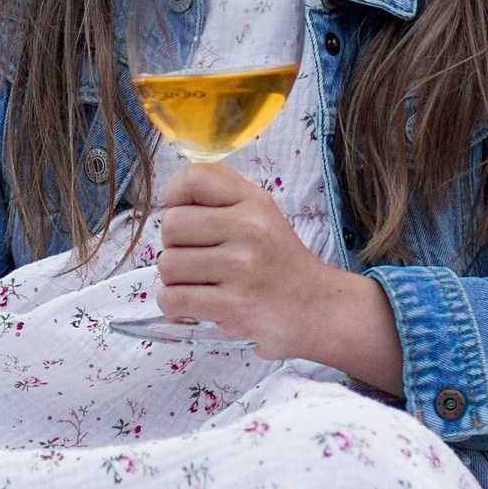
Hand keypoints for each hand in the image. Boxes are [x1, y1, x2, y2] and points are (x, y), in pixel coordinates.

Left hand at [153, 163, 402, 388]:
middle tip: (197, 259)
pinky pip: (173, 299)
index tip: (181, 213)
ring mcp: (243, 268)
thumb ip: (222, 196)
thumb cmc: (279, 262)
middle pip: (170, 225)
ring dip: (174, 279)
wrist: (319, 309)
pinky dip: (173, 305)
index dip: (173, 196)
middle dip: (174, 246)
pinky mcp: (235, 305)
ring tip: (202, 283)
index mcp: (254, 202)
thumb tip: (169, 195)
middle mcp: (250, 229)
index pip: (193, 178)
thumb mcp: (262, 214)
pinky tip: (193, 304)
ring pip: (168, 265)